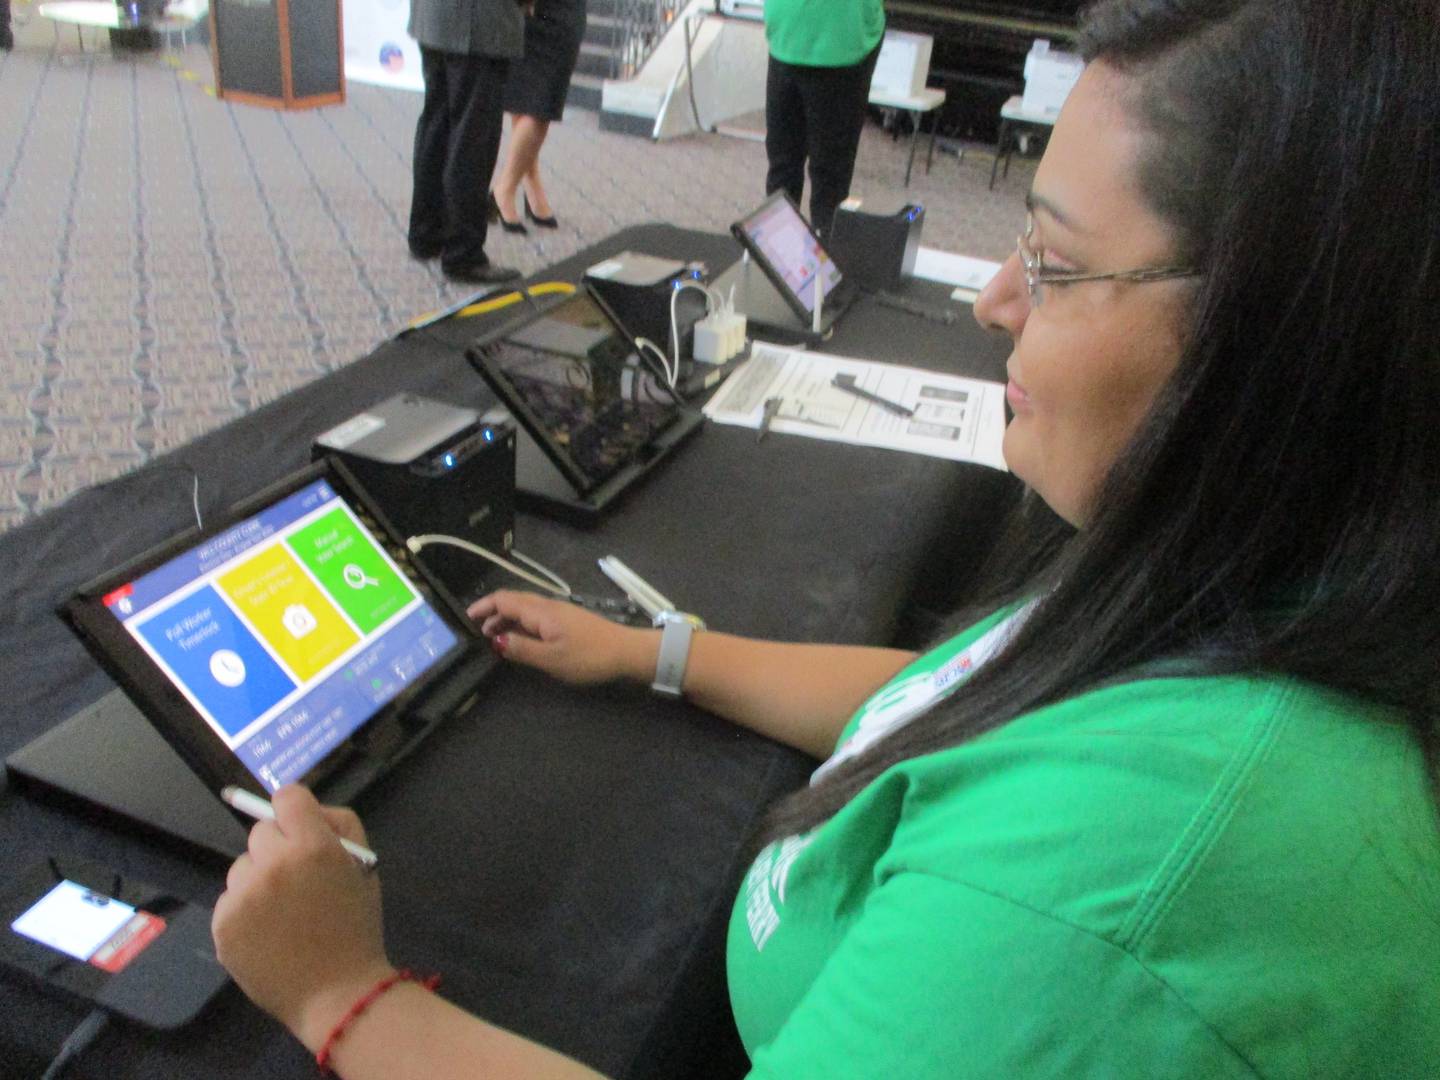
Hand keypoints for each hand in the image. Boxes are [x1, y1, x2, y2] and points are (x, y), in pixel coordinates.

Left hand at [211, 786, 393, 1051]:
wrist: (337, 994)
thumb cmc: (356, 927)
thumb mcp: (364, 867)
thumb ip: (339, 827)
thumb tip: (308, 811)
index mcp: (315, 847)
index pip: (288, 797)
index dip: (296, 810)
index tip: (301, 827)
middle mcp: (275, 864)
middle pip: (261, 831)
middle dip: (279, 848)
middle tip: (298, 880)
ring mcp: (244, 895)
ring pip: (242, 866)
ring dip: (259, 880)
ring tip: (282, 912)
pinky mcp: (223, 923)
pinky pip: (230, 899)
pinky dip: (245, 911)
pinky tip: (267, 933)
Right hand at [467, 589, 651, 685]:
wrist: (626, 651)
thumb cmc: (589, 656)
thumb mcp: (551, 658)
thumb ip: (521, 648)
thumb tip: (495, 638)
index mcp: (541, 612)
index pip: (505, 600)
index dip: (484, 606)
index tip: (467, 617)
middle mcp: (548, 606)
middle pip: (514, 600)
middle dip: (492, 611)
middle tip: (477, 630)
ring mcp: (559, 611)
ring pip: (525, 608)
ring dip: (506, 618)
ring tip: (493, 635)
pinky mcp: (567, 619)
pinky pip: (536, 615)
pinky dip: (521, 622)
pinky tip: (520, 637)